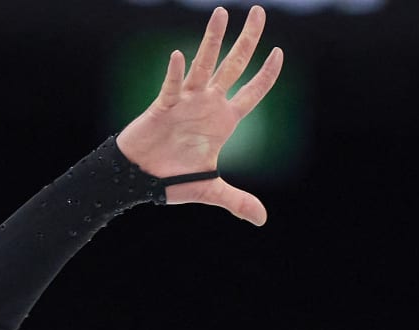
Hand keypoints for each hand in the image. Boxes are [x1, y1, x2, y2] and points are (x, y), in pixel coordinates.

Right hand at [116, 5, 284, 224]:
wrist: (138, 179)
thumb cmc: (170, 179)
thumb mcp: (210, 190)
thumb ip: (236, 201)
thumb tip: (262, 220)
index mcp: (223, 120)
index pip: (252, 91)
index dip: (267, 75)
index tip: (279, 53)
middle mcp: (208, 104)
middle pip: (234, 65)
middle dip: (248, 39)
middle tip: (259, 11)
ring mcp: (187, 101)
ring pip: (204, 64)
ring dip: (212, 40)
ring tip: (220, 13)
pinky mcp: (163, 106)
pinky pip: (172, 87)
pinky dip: (175, 74)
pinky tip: (179, 56)